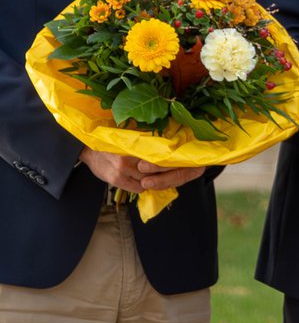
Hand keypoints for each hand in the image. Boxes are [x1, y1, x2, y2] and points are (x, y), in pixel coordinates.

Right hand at [79, 149, 206, 192]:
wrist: (86, 147)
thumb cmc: (113, 139)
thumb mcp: (131, 134)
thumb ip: (149, 139)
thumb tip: (174, 140)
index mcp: (136, 143)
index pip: (161, 156)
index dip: (175, 160)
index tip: (187, 161)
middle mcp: (130, 157)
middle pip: (158, 169)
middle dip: (170, 171)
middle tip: (181, 169)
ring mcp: (123, 169)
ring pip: (149, 180)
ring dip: (157, 179)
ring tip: (164, 175)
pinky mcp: (117, 179)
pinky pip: (139, 187)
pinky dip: (145, 185)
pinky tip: (147, 180)